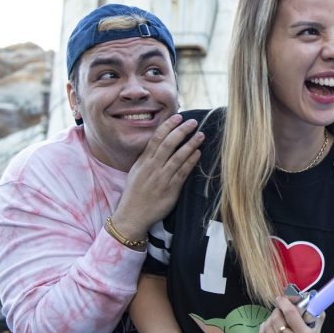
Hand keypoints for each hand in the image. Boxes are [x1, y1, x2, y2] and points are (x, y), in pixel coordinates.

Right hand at [110, 114, 203, 243]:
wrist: (132, 216)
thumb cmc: (135, 193)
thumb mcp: (136, 172)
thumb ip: (147, 158)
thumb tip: (159, 143)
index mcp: (143, 162)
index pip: (156, 138)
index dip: (168, 126)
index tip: (178, 117)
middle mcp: (152, 168)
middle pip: (169, 144)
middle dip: (182, 131)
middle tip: (193, 122)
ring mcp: (162, 178)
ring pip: (178, 157)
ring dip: (191, 144)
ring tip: (201, 135)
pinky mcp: (171, 190)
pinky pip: (183, 172)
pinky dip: (191, 161)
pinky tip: (198, 153)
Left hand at [259, 296, 328, 332]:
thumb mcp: (317, 326)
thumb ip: (312, 310)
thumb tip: (300, 297)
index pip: (291, 314)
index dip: (284, 303)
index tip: (280, 298)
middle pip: (277, 319)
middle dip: (277, 311)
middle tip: (279, 309)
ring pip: (268, 327)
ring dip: (270, 319)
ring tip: (275, 318)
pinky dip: (264, 328)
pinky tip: (269, 327)